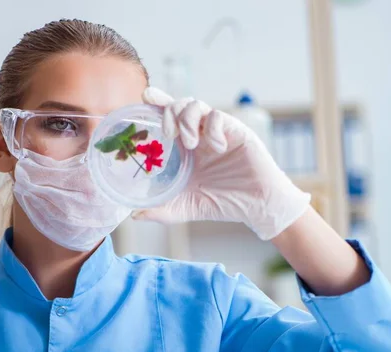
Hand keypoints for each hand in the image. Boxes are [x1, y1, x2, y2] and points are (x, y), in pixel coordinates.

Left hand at [132, 88, 310, 239]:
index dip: (158, 103)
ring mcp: (218, 131)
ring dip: (188, 120)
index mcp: (187, 147)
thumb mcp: (185, 207)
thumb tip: (134, 216)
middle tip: (169, 135)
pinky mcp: (237, 131)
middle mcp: (201, 134)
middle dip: (169, 111)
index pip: (169, 117)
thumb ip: (161, 210)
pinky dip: (213, 129)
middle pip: (180, 104)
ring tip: (191, 144)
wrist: (256, 207)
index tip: (144, 96)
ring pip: (197, 105)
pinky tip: (216, 147)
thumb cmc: (223, 203)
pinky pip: (219, 117)